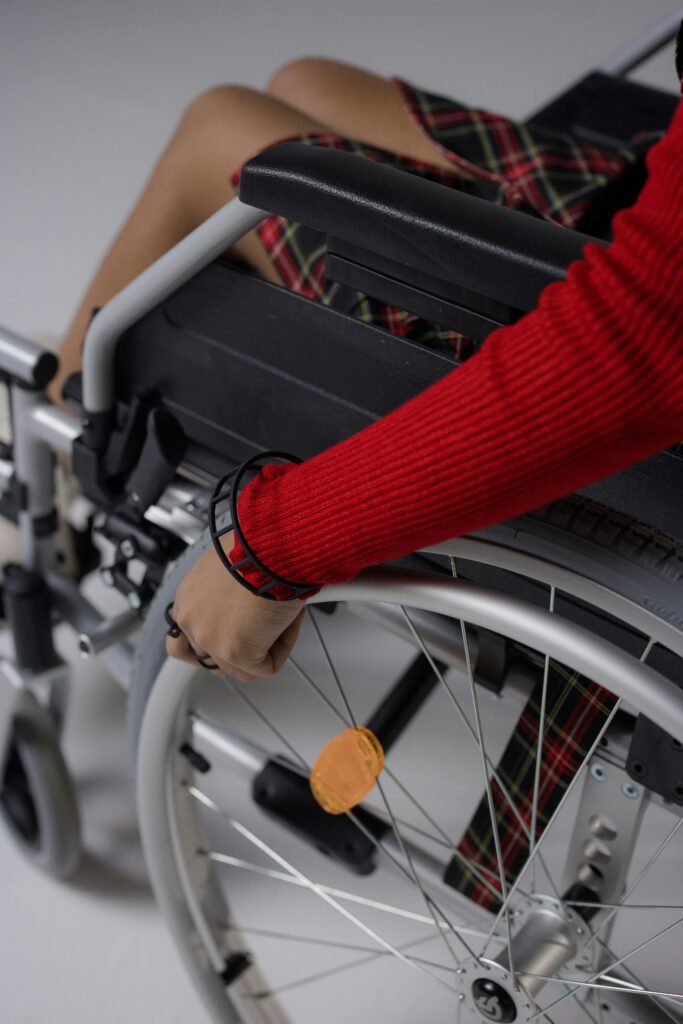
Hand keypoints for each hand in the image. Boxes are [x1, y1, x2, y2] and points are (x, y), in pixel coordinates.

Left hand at [165, 530, 305, 680]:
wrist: (270, 547)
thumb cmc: (256, 546)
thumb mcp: (231, 565)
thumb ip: (228, 593)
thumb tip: (246, 606)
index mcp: (188, 598)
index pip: (185, 639)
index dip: (216, 639)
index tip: (237, 632)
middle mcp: (191, 620)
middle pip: (211, 659)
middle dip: (239, 651)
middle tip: (262, 633)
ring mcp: (210, 639)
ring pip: (240, 667)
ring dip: (265, 646)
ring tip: (279, 617)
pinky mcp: (236, 653)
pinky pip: (267, 666)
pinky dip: (283, 646)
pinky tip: (288, 619)